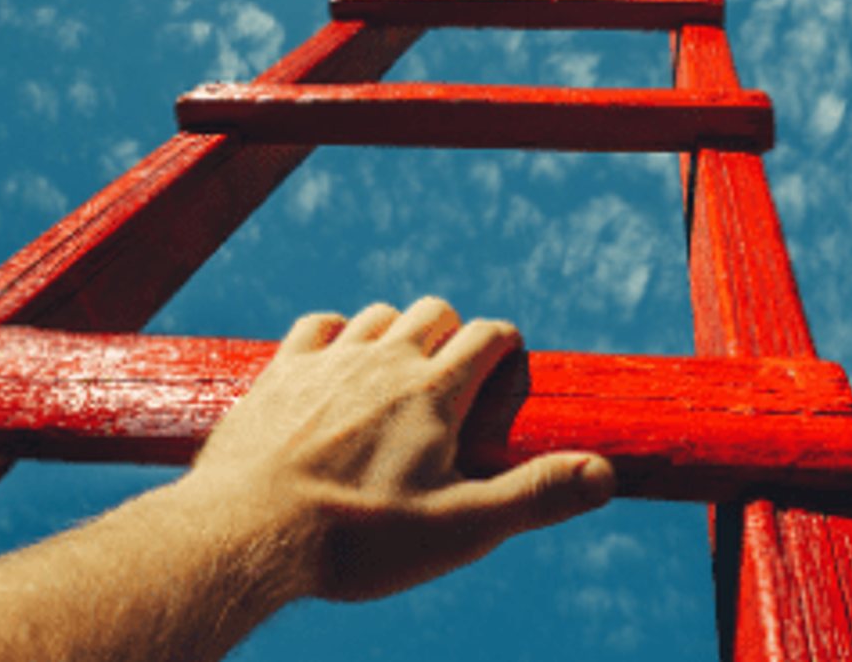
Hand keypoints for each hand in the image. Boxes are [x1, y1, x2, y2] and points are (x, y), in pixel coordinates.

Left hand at [182, 297, 615, 602]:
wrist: (246, 534)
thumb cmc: (357, 539)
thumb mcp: (460, 529)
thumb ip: (535, 496)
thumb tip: (605, 474)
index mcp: (434, 393)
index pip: (487, 336)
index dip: (505, 345)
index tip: (508, 367)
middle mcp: (383, 361)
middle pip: (433, 312)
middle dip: (453, 332)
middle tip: (455, 374)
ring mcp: (327, 362)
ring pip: (377, 315)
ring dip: (396, 331)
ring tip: (399, 371)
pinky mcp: (279, 373)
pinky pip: (318, 325)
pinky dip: (337, 332)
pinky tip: (337, 360)